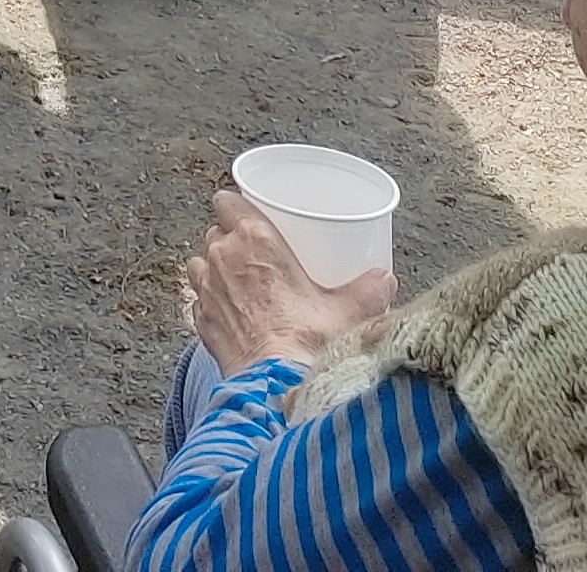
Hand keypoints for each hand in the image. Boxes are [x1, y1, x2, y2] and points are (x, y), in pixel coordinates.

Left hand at [186, 191, 390, 373]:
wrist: (278, 386)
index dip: (238, 206)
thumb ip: (369, 291)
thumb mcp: (348, 311)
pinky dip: (212, 303)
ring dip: (217, 269)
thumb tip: (386, 280)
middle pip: (218, 231)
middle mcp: (223, 256)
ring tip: (243, 285)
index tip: (254, 216)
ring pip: (202, 262)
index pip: (228, 200)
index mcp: (255, 239)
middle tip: (259, 257)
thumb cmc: (309, 343)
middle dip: (232, 240)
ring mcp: (207, 287)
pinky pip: (200, 299)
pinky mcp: (200, 319)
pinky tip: (233, 314)